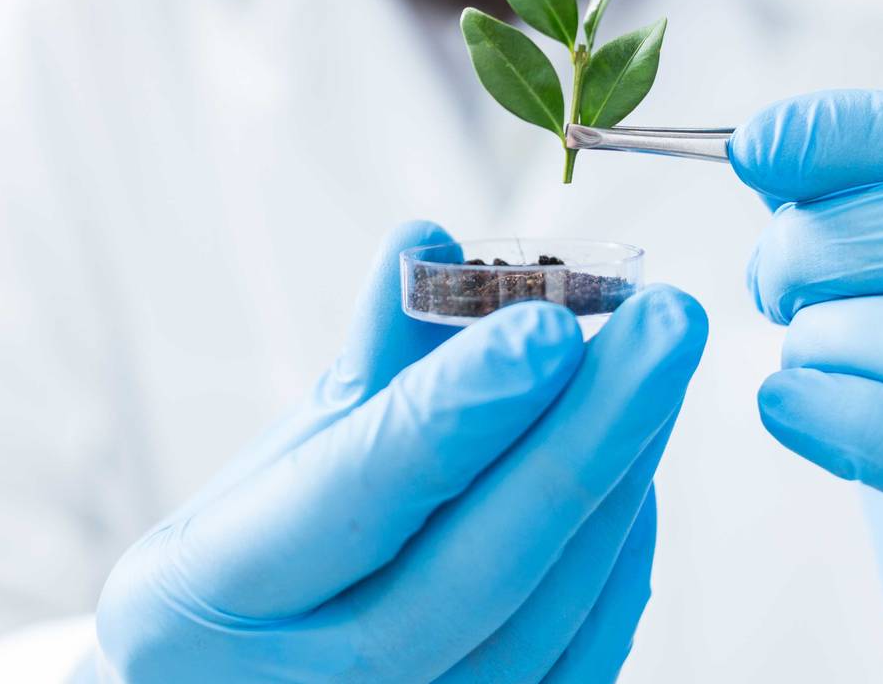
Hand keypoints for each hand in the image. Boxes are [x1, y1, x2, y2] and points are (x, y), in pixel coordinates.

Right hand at [92, 221, 707, 682]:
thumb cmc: (239, 577)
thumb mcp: (267, 466)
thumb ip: (364, 364)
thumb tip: (431, 242)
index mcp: (218, 592)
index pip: (359, 495)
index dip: (458, 410)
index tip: (548, 323)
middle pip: (475, 572)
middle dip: (584, 439)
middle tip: (664, 326)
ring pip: (542, 623)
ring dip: (616, 485)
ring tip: (658, 372)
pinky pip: (573, 670)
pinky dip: (617, 565)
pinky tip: (636, 470)